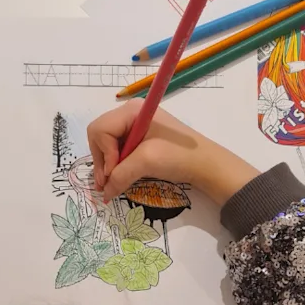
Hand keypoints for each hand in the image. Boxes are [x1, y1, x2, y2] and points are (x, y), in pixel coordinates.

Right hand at [87, 100, 258, 204]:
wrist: (205, 164)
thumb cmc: (178, 156)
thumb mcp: (146, 163)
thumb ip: (119, 176)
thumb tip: (104, 193)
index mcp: (131, 111)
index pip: (99, 131)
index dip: (102, 154)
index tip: (113, 173)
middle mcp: (129, 114)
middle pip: (98, 137)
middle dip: (101, 161)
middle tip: (107, 183)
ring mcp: (133, 126)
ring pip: (105, 146)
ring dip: (106, 166)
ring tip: (113, 183)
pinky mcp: (138, 139)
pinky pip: (115, 151)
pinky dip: (115, 166)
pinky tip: (120, 178)